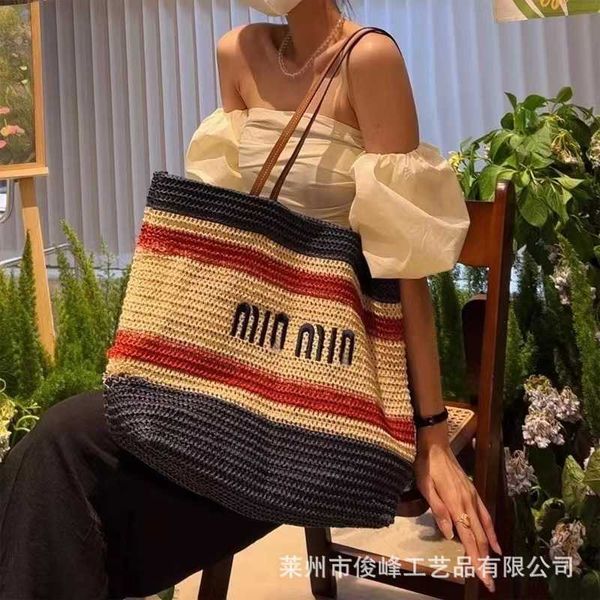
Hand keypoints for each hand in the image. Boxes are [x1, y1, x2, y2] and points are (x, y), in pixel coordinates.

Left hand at [413, 421, 501, 593]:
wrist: (436, 446)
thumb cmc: (426, 467)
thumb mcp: (426, 487)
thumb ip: (438, 510)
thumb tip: (449, 533)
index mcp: (456, 504)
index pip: (468, 537)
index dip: (476, 559)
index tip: (483, 576)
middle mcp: (468, 503)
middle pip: (478, 537)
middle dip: (484, 560)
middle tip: (489, 581)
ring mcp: (472, 497)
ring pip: (484, 528)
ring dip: (488, 548)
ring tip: (493, 566)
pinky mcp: (473, 492)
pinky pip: (485, 515)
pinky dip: (490, 531)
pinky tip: (494, 542)